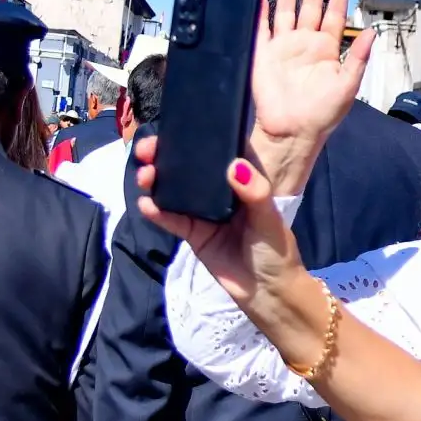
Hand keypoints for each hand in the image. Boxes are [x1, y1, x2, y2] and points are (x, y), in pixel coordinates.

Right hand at [135, 136, 304, 305]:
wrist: (267, 292)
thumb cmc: (276, 251)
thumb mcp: (269, 219)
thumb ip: (255, 193)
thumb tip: (234, 166)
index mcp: (244, 182)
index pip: (220, 153)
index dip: (198, 138)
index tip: (175, 128)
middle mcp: (222, 193)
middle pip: (190, 168)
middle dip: (165, 156)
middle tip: (146, 149)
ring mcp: (205, 213)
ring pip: (175, 190)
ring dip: (157, 180)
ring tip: (145, 175)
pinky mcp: (193, 233)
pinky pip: (171, 219)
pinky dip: (156, 211)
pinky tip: (145, 204)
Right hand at [249, 0, 374, 194]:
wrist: (293, 131)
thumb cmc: (323, 114)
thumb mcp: (347, 86)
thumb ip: (357, 58)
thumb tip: (371, 32)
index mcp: (327, 50)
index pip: (334, 14)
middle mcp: (306, 44)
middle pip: (311, 6)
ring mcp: (283, 47)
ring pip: (287, 11)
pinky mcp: (262, 54)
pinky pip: (261, 28)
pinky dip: (261, 12)